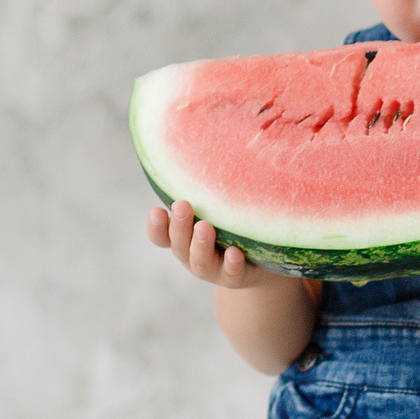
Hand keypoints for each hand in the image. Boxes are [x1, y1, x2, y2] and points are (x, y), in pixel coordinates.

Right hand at [146, 198, 269, 288]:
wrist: (263, 264)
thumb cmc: (233, 228)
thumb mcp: (217, 209)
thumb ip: (207, 191)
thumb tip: (207, 140)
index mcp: (183, 238)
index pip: (161, 235)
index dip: (156, 226)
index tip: (156, 210)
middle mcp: (194, 255)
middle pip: (179, 245)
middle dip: (179, 226)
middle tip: (183, 205)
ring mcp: (215, 269)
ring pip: (201, 262)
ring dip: (200, 245)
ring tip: (204, 227)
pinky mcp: (238, 277)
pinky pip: (233, 274)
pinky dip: (232, 264)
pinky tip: (235, 252)